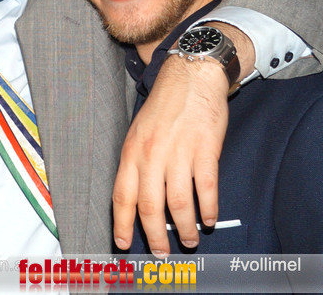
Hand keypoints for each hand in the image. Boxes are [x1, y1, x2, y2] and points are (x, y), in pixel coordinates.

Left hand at [112, 55, 228, 255]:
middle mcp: (151, 155)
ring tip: (189, 240)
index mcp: (131, 152)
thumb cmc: (163, 107)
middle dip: (154, 235)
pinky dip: (207, 208)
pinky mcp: (205, 150)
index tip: (124, 243)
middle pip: (149, 206)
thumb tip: (134, 199)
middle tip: (161, 252)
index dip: (122, 223)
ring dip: (185, 228)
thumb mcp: (138, 133)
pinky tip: (208, 219)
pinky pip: (205, 188)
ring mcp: (178, 153)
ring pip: (178, 203)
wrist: (190, 77)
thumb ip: (136, 164)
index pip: (121, 195)